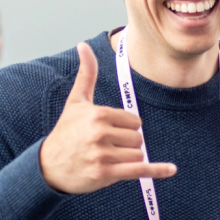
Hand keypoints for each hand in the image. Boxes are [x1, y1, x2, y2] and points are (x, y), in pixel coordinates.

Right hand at [39, 42, 176, 193]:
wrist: (48, 166)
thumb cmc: (66, 131)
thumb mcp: (76, 101)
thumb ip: (86, 74)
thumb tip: (83, 45)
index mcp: (98, 115)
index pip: (134, 121)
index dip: (126, 127)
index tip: (110, 132)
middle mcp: (101, 134)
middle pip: (138, 138)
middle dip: (128, 143)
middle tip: (108, 147)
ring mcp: (103, 155)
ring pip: (138, 154)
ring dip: (129, 158)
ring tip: (109, 158)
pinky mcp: (105, 174)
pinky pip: (138, 170)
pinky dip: (157, 171)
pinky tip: (171, 170)